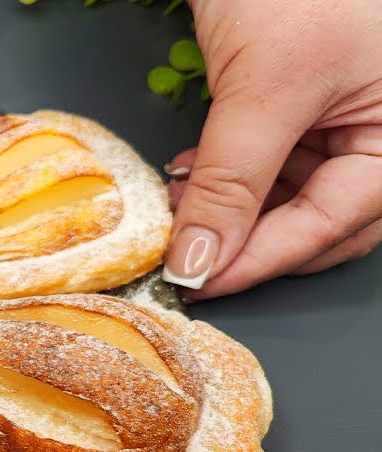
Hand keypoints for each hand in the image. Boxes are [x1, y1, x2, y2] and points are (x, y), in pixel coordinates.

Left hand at [163, 0, 381, 298]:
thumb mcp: (264, 89)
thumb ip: (233, 184)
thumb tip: (202, 260)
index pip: (334, 225)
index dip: (261, 260)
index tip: (199, 283)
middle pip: (322, 221)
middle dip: (250, 241)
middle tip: (188, 258)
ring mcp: (349, 115)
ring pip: (292, 195)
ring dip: (232, 209)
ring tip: (181, 209)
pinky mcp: (306, 99)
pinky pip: (274, 159)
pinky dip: (230, 174)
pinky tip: (192, 175)